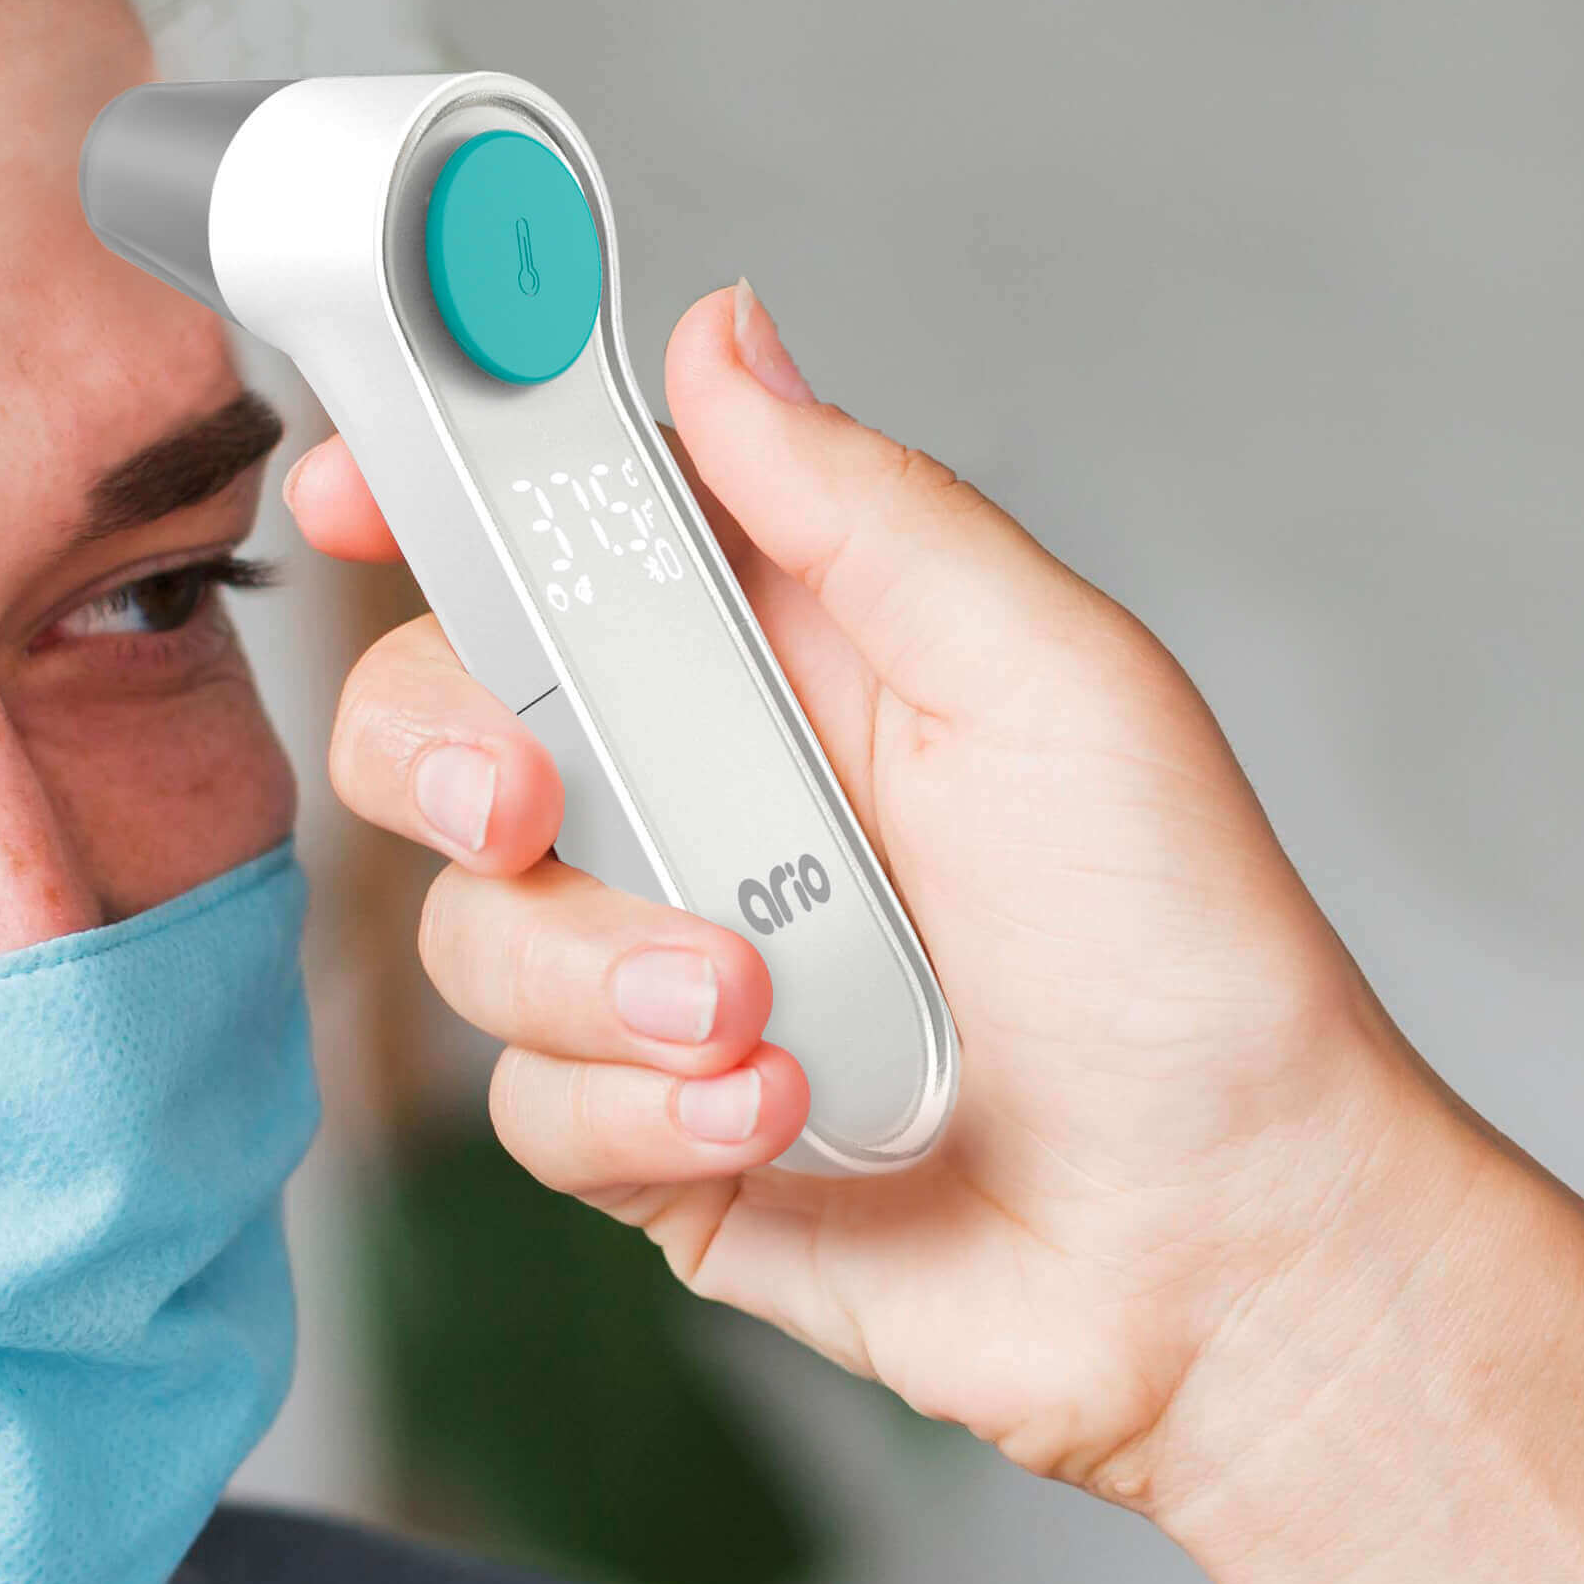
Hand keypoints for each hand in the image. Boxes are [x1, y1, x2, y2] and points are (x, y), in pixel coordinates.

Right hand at [301, 281, 1490, 1510]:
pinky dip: (648, 1111)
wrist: (1225, 1247)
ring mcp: (655, 967)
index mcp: (783, 657)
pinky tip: (785, 1112)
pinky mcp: (644, 1131)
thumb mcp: (1053, 682)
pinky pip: (528, 1102)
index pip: (560, 534)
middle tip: (522, 805)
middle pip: (440, 720)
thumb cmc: (1189, 960)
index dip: (434, 492)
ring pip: (471, 928)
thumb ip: (866, 510)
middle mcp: (698, 798)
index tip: (358, 490)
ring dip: (604, 973)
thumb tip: (726, 336)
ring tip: (766, 1011)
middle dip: (441, 755)